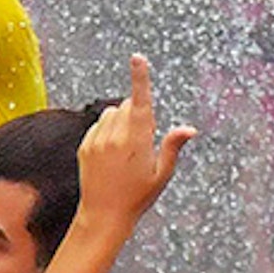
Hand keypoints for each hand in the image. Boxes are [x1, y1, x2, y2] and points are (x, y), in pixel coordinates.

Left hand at [74, 53, 192, 228]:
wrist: (103, 215)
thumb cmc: (138, 196)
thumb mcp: (162, 174)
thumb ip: (173, 146)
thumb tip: (189, 129)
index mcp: (137, 139)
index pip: (140, 101)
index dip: (140, 77)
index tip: (137, 57)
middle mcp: (114, 136)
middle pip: (128, 105)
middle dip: (138, 112)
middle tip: (143, 141)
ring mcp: (96, 140)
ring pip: (111, 113)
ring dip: (121, 120)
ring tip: (127, 148)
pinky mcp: (84, 146)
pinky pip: (97, 126)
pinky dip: (106, 130)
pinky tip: (111, 153)